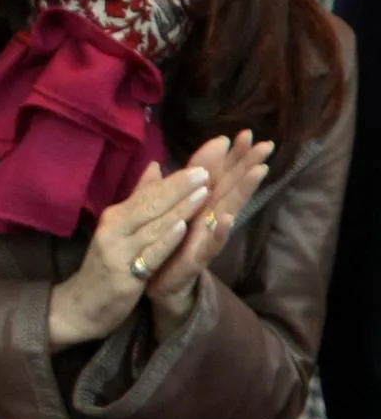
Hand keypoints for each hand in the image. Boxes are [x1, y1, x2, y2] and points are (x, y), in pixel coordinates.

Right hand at [47, 159, 210, 350]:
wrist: (81, 306)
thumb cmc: (106, 266)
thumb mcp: (120, 230)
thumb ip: (139, 199)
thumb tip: (156, 166)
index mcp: (115, 216)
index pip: (148, 193)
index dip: (174, 179)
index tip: (202, 163)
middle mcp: (113, 229)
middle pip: (150, 205)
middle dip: (179, 187)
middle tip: (206, 170)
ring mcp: (118, 252)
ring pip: (153, 226)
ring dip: (178, 208)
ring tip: (202, 192)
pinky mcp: (124, 276)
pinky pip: (149, 255)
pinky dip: (165, 240)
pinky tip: (181, 228)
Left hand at [146, 131, 274, 339]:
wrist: (152, 287)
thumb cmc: (162, 248)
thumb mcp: (159, 213)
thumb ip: (161, 190)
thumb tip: (158, 162)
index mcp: (198, 207)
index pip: (217, 176)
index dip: (230, 155)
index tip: (244, 131)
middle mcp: (206, 220)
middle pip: (230, 188)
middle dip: (247, 166)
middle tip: (266, 144)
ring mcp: (204, 240)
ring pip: (227, 211)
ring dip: (243, 192)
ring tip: (258, 171)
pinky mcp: (195, 260)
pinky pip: (209, 246)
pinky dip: (218, 232)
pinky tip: (228, 218)